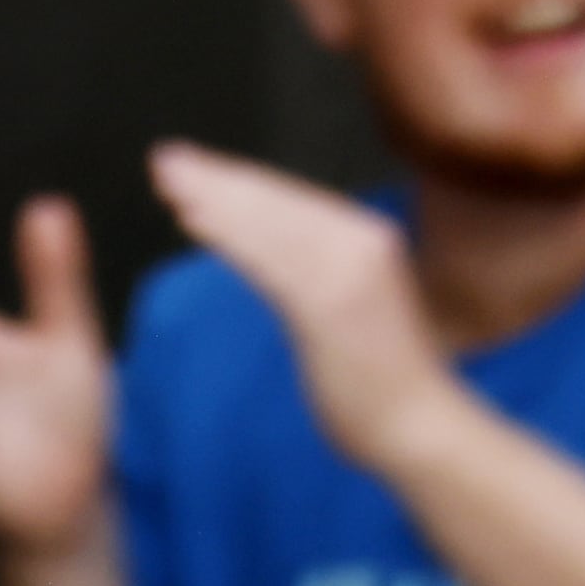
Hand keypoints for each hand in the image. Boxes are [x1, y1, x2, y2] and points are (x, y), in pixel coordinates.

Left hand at [148, 142, 465, 474]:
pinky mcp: (328, 303)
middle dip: (216, 177)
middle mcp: (361, 241)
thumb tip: (271, 251)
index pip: (294, 200)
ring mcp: (346, 270)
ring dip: (214, 197)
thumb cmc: (384, 377)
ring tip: (167, 180)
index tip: (194, 167)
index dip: (240, 181)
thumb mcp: (353, 305)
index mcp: (369, 238)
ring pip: (268, 224)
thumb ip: (318, 272)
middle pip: (276, 201)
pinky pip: (267, 261)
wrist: (419, 427)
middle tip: (165, 158)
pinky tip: (191, 220)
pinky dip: (228, 236)